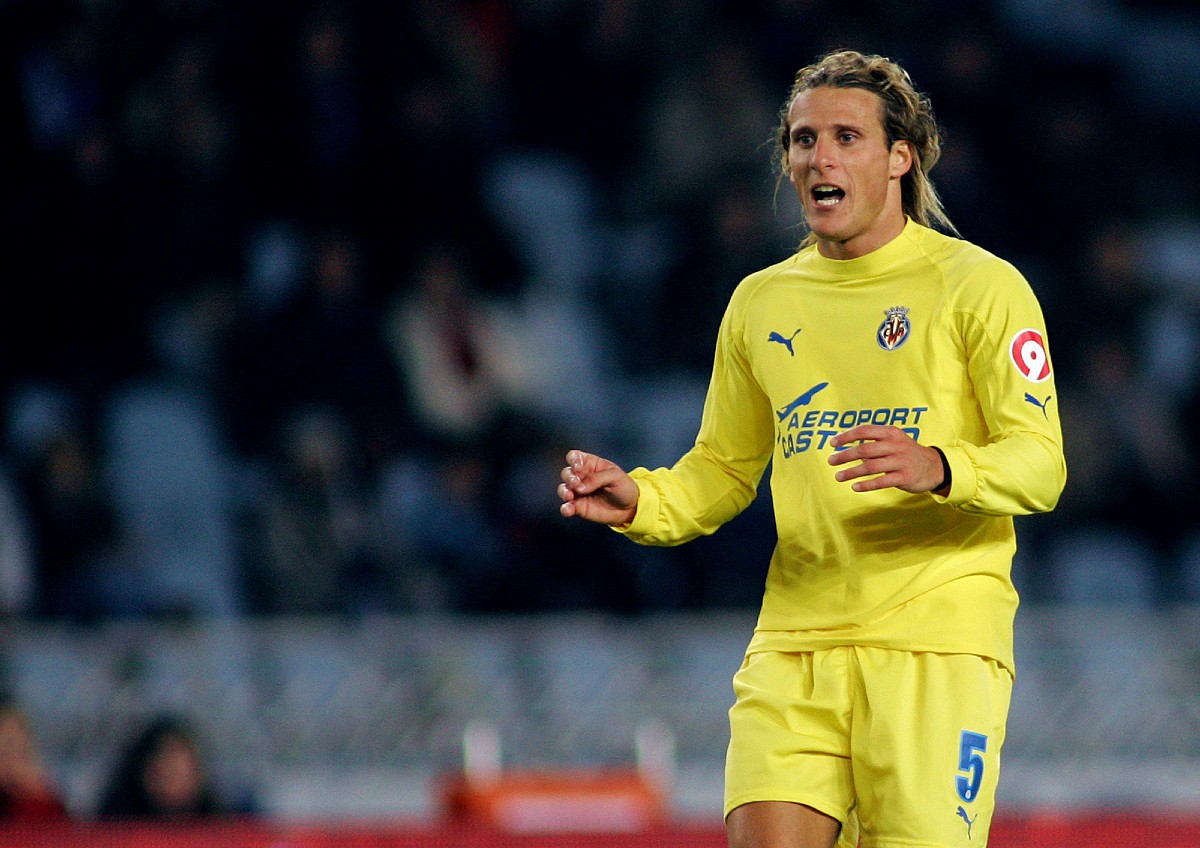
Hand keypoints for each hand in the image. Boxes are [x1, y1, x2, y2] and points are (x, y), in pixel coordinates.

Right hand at [557, 449, 638, 525]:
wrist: (630, 508)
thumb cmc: (624, 487)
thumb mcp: (615, 477)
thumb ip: (597, 479)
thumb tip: (579, 487)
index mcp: (590, 464)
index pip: (574, 457)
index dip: (573, 460)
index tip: (578, 467)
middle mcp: (581, 477)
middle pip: (567, 473)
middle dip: (569, 477)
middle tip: (577, 484)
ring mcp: (578, 492)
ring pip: (563, 489)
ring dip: (564, 491)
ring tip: (570, 496)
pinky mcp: (579, 507)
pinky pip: (567, 507)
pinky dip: (565, 508)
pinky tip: (569, 509)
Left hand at [827, 425, 947, 493]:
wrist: (935, 466)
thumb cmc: (906, 452)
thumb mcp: (894, 440)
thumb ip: (873, 440)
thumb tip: (845, 443)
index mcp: (891, 433)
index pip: (864, 430)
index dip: (847, 436)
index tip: (833, 443)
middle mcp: (896, 445)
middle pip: (865, 449)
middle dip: (845, 455)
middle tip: (831, 461)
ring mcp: (901, 461)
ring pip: (871, 467)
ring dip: (852, 472)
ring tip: (838, 477)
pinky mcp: (905, 477)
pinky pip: (882, 481)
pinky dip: (866, 485)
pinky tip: (855, 487)